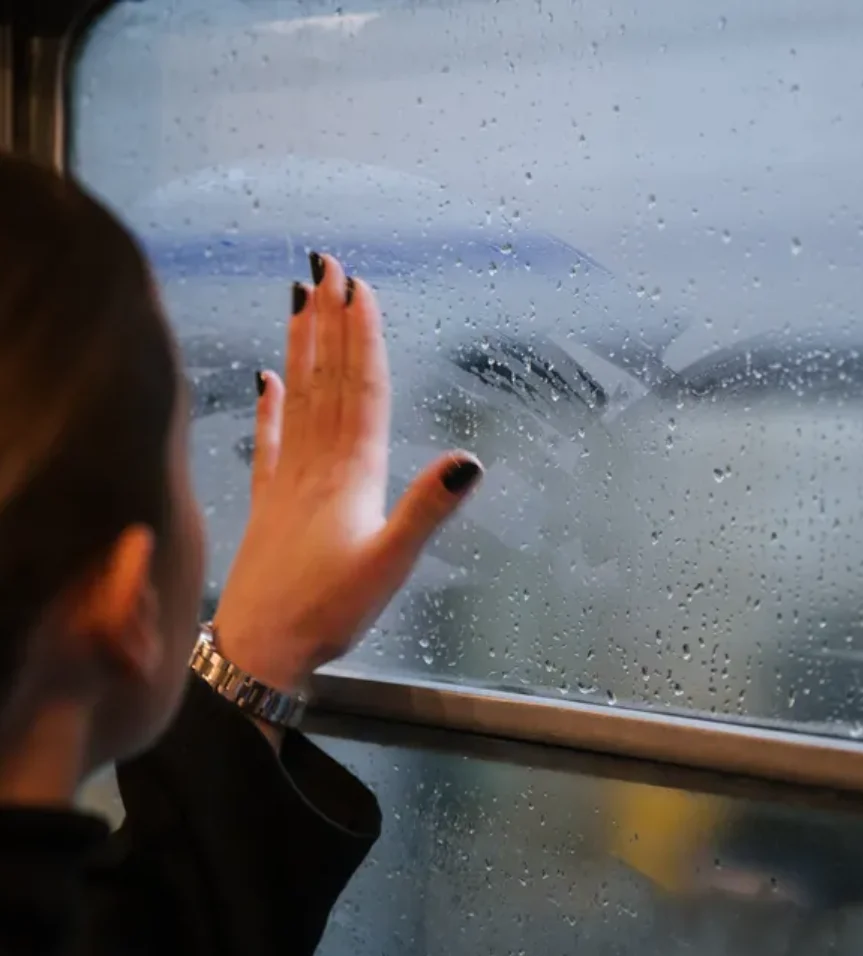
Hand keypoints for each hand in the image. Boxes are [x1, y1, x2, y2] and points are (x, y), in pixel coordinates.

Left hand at [213, 252, 482, 693]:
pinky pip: (269, 440)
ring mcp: (288, 480)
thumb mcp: (389, 565)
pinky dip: (269, 406)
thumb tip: (470, 460)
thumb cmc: (327, 612)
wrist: (258, 648)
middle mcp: (318, 465)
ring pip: (298, 398)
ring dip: (302, 347)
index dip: (363, 338)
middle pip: (328, 380)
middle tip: (328, 266)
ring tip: (301, 300)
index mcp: (352, 475)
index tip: (360, 288)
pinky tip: (266, 378)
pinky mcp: (269, 501)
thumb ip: (427, 510)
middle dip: (331, 321)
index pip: (361, 391)